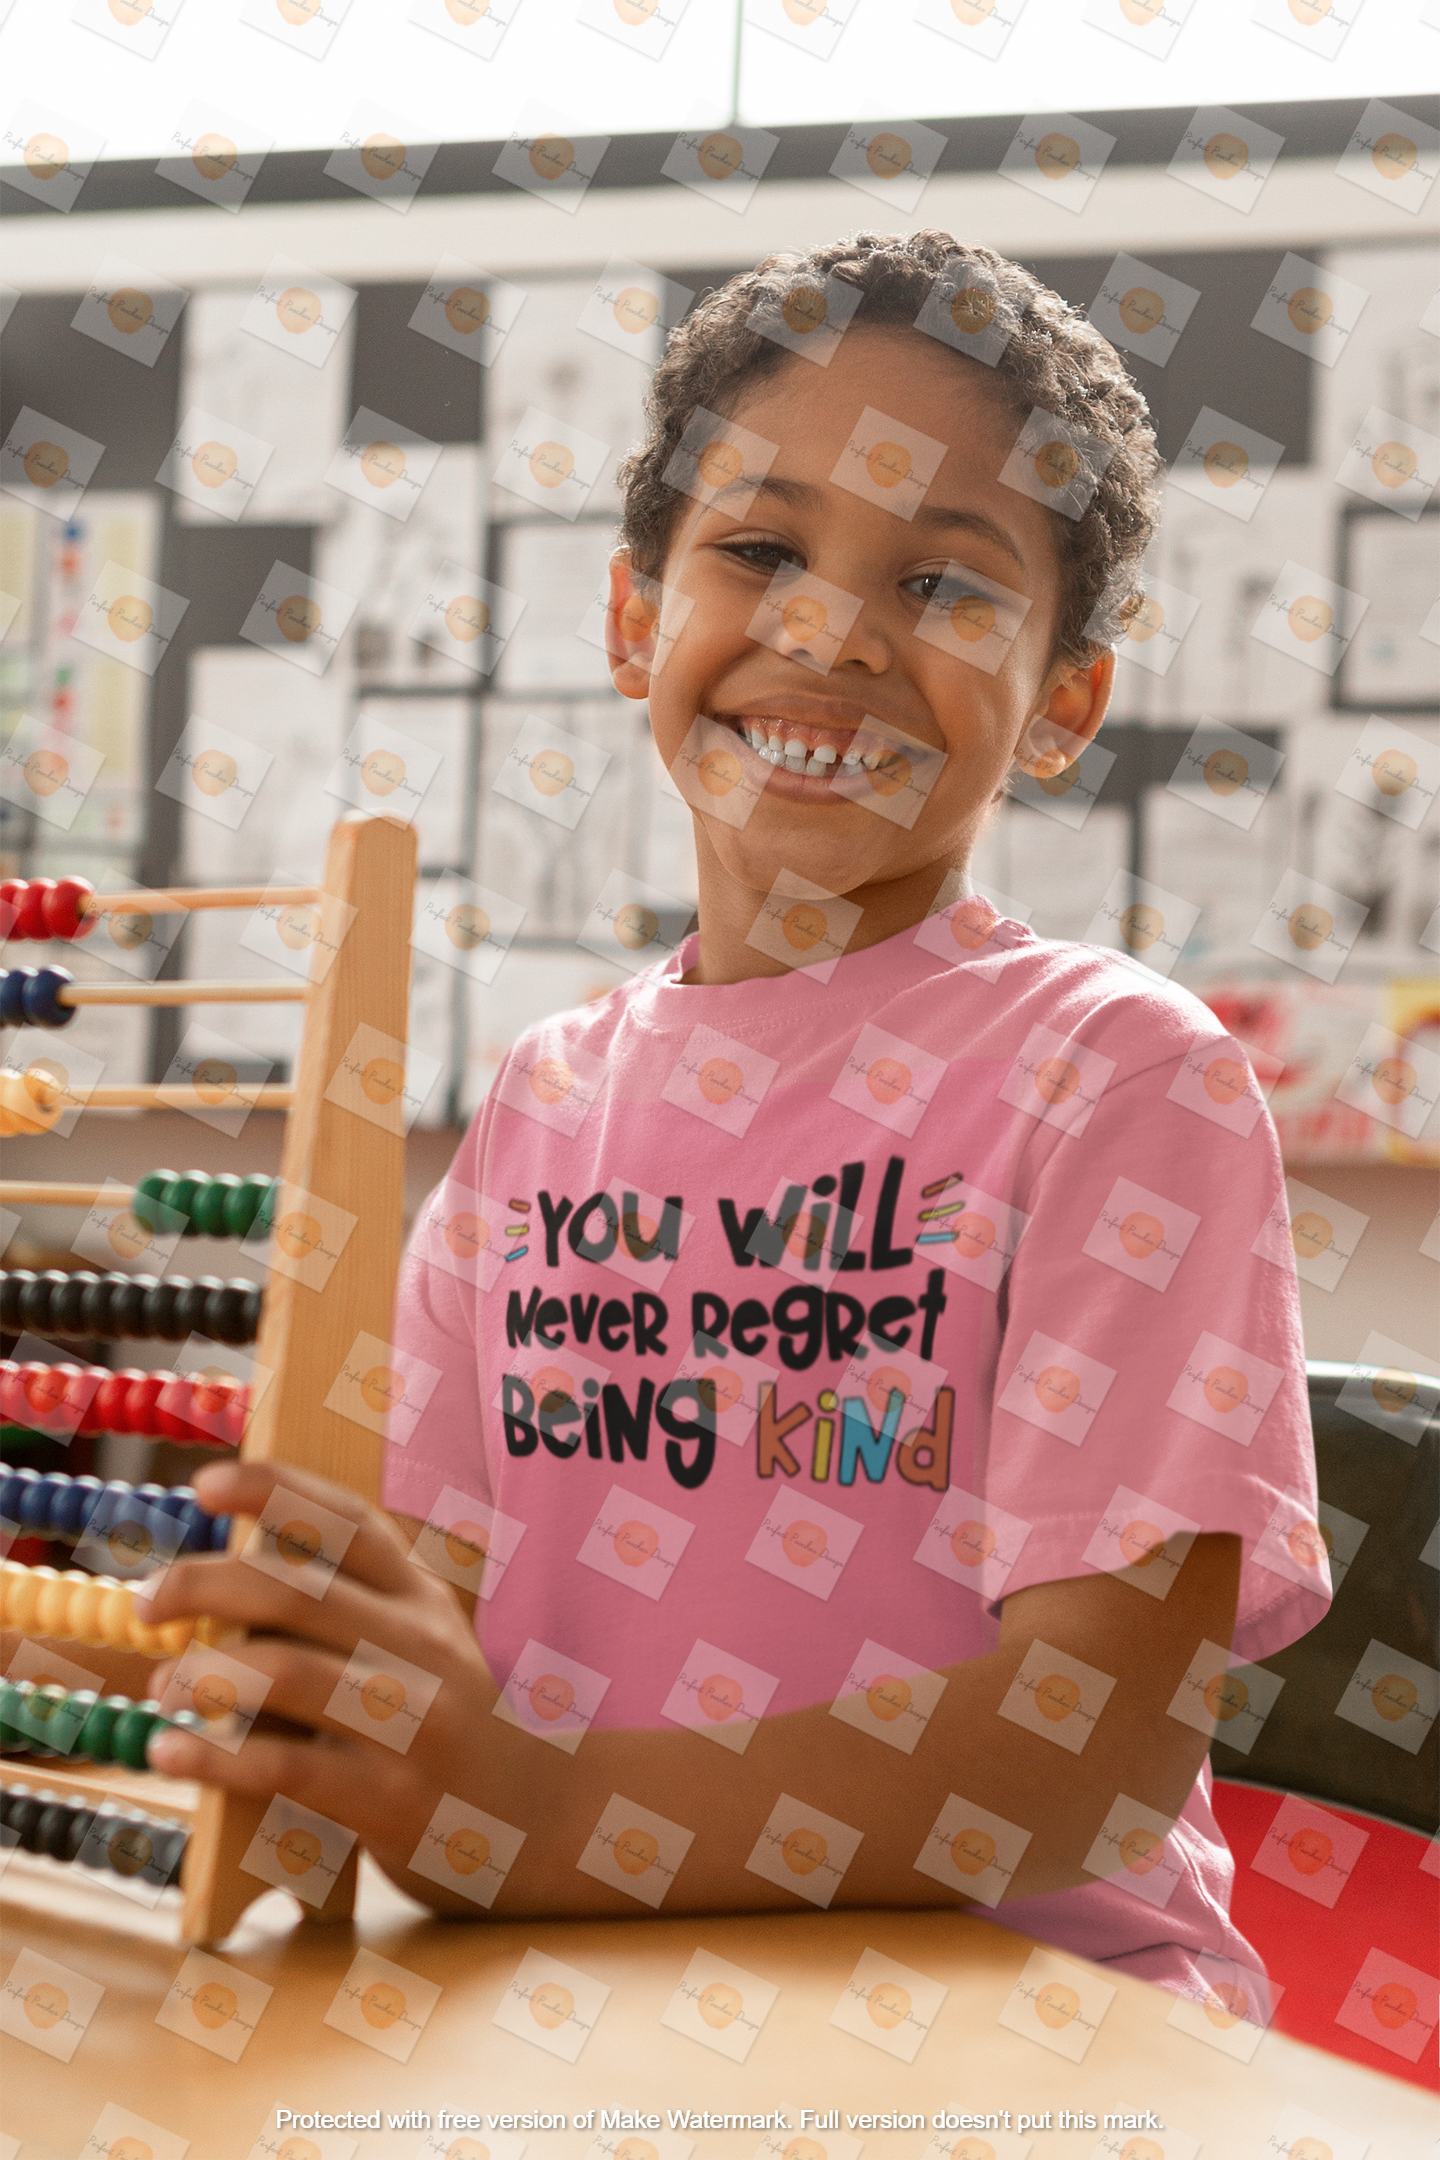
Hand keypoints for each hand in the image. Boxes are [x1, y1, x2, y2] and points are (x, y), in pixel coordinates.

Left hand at [143, 1460, 498, 1912]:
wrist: (536, 1821)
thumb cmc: (445, 1727)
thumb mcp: (420, 1647)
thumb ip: (348, 1609)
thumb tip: (222, 1581)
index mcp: (422, 1598)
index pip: (349, 1521)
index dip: (276, 1490)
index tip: (205, 1481)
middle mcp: (422, 1646)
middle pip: (299, 1590)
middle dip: (206, 1583)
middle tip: (149, 1600)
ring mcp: (411, 1722)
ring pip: (288, 1673)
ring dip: (204, 1672)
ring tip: (162, 1683)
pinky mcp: (390, 1799)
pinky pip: (286, 1767)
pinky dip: (215, 1756)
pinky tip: (170, 1750)